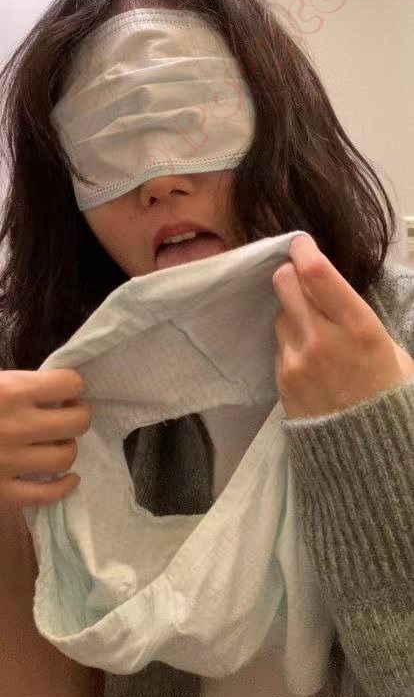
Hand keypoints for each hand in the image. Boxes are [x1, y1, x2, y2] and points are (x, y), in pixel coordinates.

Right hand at [0, 369, 90, 506]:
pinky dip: (63, 487)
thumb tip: (58, 392)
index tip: (64, 392)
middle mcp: (16, 427)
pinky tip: (67, 478)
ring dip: (67, 447)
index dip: (71, 386)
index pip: (69, 383)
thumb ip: (23, 385)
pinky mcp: (1, 492)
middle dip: (77, 415)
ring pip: (66, 457)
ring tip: (56, 442)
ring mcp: (9, 462)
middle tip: (66, 415)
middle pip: (77, 422)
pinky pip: (45, 495)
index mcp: (11, 392)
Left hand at [272, 235, 413, 419]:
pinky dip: (290, 343)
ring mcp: (297, 360)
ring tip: (313, 331)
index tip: (301, 243)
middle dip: (291, 275)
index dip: (304, 250)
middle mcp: (322, 339)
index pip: (317, 273)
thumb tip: (334, 295)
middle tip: (301, 279)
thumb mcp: (392, 351)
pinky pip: (278, 345)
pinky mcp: (282, 380)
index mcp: (359, 328)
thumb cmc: (390, 396)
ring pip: (279, 314)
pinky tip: (310, 358)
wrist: (371, 453)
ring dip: (291, 313)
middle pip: (285, 283)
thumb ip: (358, 319)